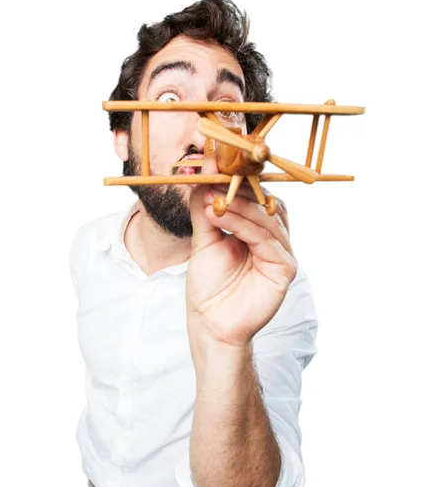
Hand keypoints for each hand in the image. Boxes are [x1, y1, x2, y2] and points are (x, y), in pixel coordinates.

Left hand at [186, 153, 296, 348]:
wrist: (210, 323)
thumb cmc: (209, 286)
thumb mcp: (203, 239)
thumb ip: (204, 208)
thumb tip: (200, 175)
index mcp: (258, 230)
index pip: (255, 196)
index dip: (236, 179)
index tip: (212, 163)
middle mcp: (275, 239)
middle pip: (265, 201)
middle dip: (238, 187)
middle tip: (212, 175)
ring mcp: (282, 253)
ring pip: (266, 217)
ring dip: (238, 204)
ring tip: (210, 198)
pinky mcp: (285, 268)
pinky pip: (267, 238)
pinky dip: (242, 224)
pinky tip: (218, 215)